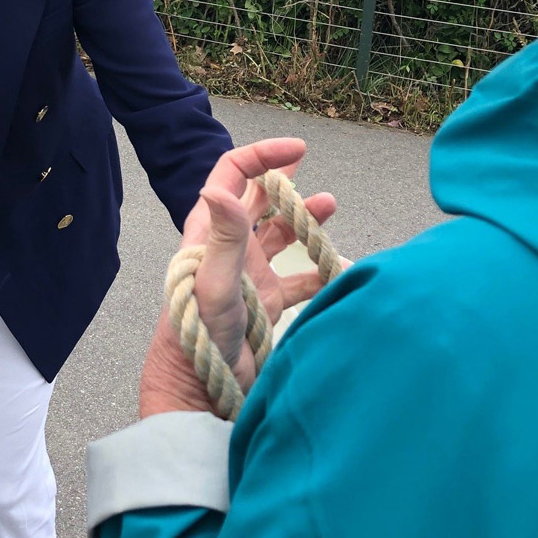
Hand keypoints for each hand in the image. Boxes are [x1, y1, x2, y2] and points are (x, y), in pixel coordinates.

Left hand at [139, 138, 336, 417]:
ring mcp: (249, 274)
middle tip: (306, 164)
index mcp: (210, 232)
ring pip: (280, 236)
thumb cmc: (198, 333)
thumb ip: (222, 236)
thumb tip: (217, 186)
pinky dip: (320, 272)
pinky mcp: (265, 302)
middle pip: (256, 200)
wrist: (199, 387)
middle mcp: (230, 248)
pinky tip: (339, 270)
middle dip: (283, 181)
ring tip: (330, 208)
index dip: (262, 156)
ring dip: (304, 220)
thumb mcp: (214, 281)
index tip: (298, 150)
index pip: (232, 175)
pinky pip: (298, 279)